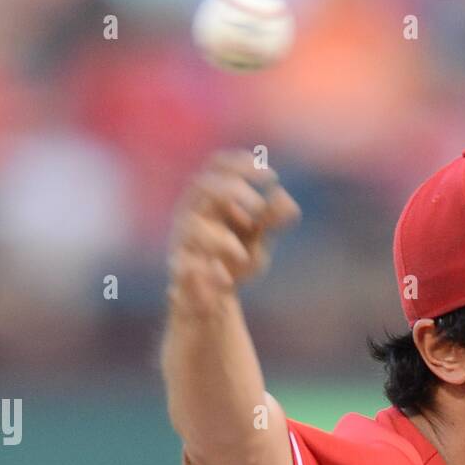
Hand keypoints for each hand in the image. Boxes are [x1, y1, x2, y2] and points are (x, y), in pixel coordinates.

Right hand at [167, 150, 300, 312]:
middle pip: (204, 186)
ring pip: (192, 226)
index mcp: (210, 199)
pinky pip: (187, 265)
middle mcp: (192, 212)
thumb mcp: (258, 239)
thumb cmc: (235, 262)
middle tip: (260, 207)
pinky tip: (225, 281)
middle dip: (234, 191)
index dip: (241, 163)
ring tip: (242, 256)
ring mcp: (182, 238)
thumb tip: (286, 201)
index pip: (218, 165)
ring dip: (220, 239)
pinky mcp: (178, 268)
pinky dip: (208, 272)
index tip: (272, 176)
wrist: (213, 301)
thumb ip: (272, 220)